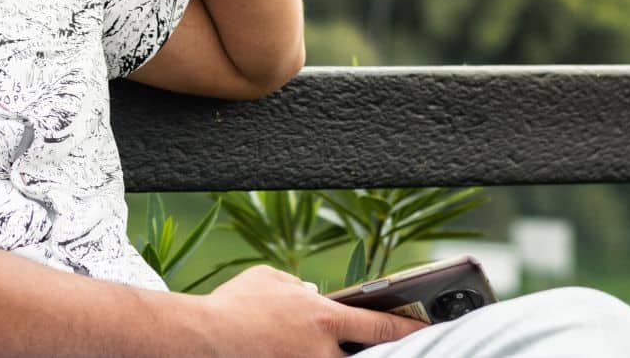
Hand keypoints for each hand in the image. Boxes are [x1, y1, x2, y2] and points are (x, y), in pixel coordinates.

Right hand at [186, 265, 425, 356]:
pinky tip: (290, 350)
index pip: (382, 325)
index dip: (409, 330)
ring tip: (330, 344)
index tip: (428, 331)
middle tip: (392, 348)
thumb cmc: (233, 306)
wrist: (202, 339)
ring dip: (342, 357)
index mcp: (324, 317)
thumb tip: (309, 293)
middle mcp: (322, 351)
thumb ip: (296, 286)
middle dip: (381, 354)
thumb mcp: (268, 280)